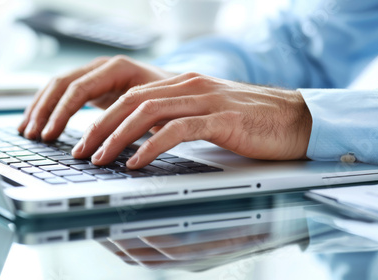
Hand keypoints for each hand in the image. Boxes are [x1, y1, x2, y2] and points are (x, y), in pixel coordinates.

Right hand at [18, 55, 175, 139]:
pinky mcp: (93, 85)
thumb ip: (133, 121)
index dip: (62, 112)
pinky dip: (48, 107)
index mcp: (117, 68)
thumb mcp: (156, 109)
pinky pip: (63, 92)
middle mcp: (103, 66)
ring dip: (40, 109)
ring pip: (58, 86)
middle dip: (45, 111)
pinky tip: (38, 123)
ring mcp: (96, 73)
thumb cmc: (171, 100)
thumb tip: (110, 144)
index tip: (50, 134)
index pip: (80, 88)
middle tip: (33, 136)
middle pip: (62, 84)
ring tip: (27, 132)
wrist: (178, 88)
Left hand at [72, 72, 311, 168]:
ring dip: (118, 136)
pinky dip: (152, 146)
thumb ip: (178, 118)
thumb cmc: (253, 122)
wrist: (297, 120)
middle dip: (100, 126)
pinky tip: (136, 163)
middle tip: (81, 150)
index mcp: (185, 83)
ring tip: (100, 158)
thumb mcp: (208, 115)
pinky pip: (177, 130)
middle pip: (132, 100)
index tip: (85, 138)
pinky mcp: (223, 119)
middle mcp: (191, 86)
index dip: (103, 116)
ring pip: (149, 112)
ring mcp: (207, 100)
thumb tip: (145, 139)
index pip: (132, 94)